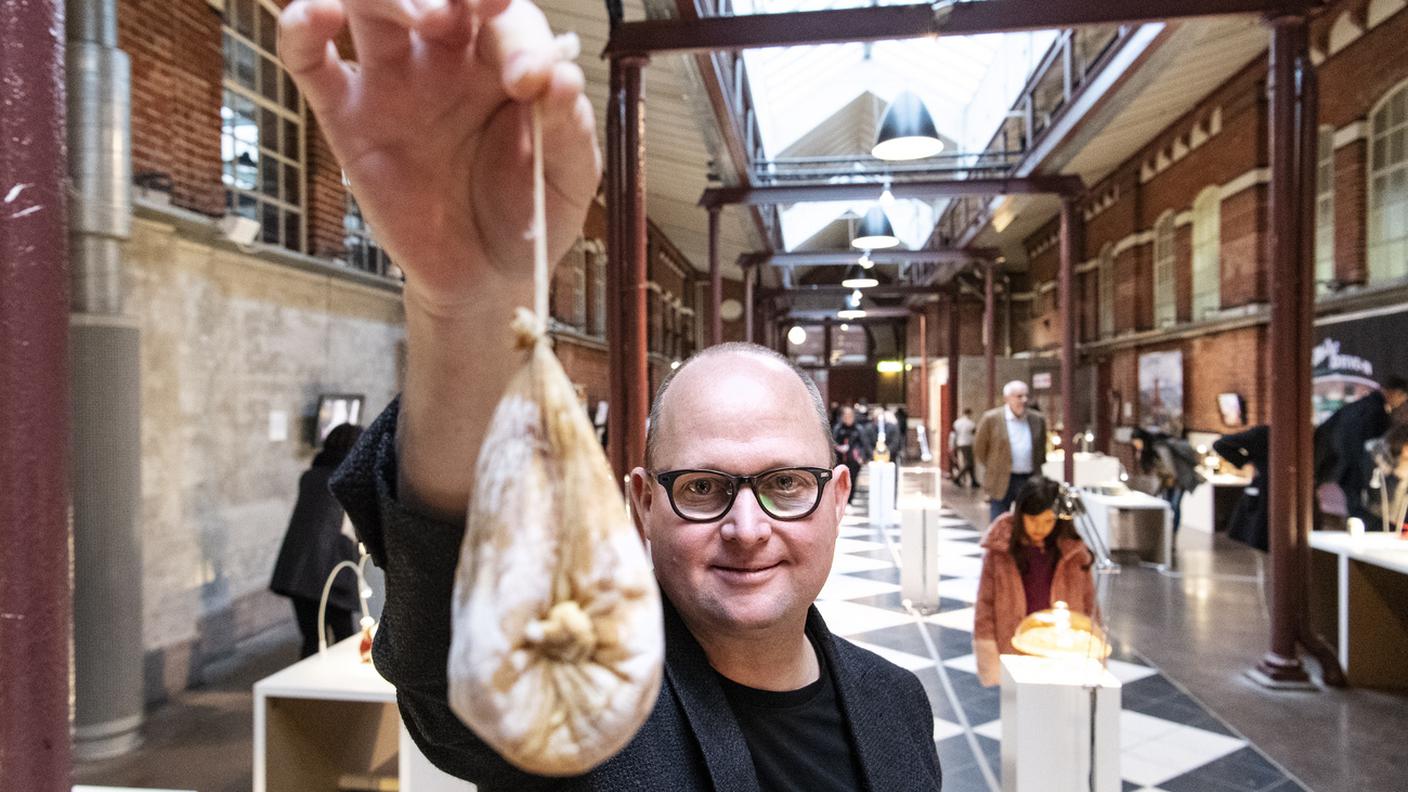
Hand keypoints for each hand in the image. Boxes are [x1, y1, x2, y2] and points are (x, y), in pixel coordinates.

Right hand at [278, 0, 600, 314]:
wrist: (486, 276)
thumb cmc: (531, 214)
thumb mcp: (570, 176)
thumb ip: (568, 128)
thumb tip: (561, 78)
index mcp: (506, 58)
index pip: (508, 18)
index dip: (518, 38)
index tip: (530, 81)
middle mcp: (447, 56)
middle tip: (465, 12)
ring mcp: (393, 81)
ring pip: (371, 6)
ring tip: (423, 17)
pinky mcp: (347, 117)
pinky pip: (311, 62)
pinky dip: (302, 29)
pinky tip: (314, 16)